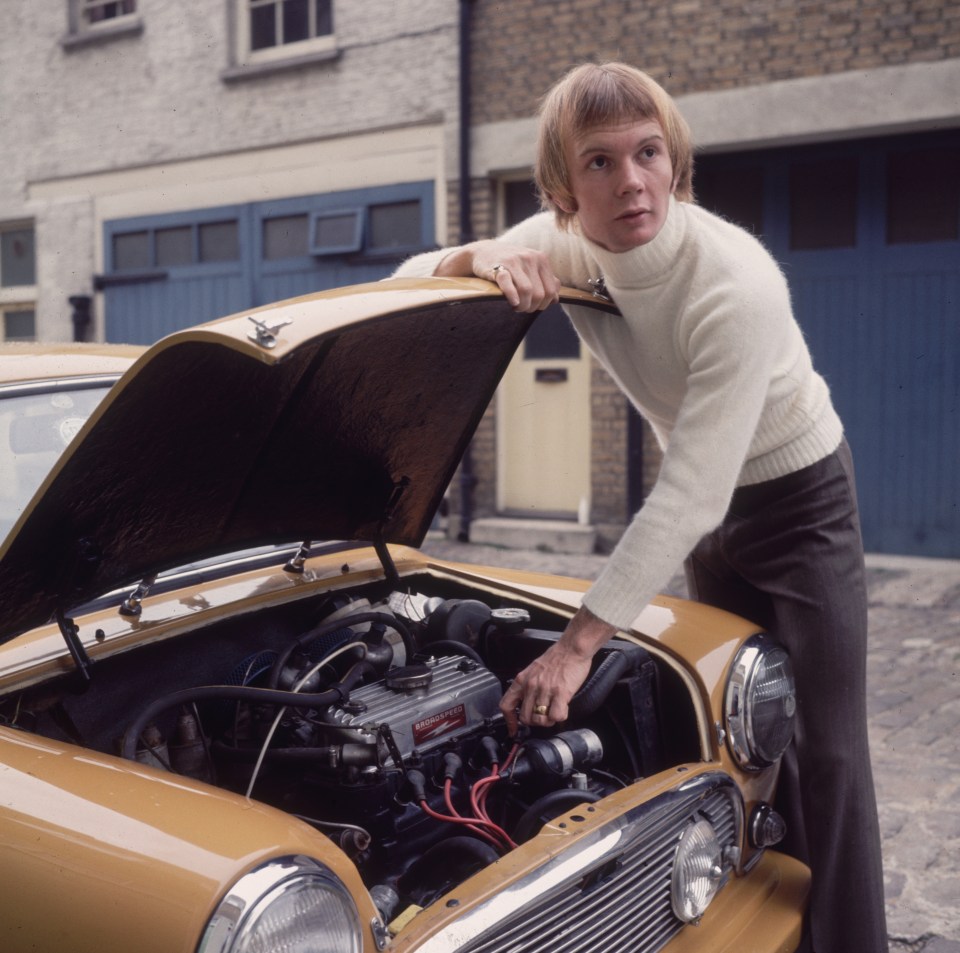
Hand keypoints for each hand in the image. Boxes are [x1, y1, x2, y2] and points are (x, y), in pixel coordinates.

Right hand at [435, 240, 560, 312]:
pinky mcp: (498, 266)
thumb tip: (556, 300)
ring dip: (522, 306)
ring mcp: (514, 261)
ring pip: (527, 291)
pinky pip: (508, 283)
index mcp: (541, 259)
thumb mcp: (531, 268)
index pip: (551, 291)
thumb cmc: (510, 264)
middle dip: (531, 307)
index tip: (532, 306)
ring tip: (515, 307)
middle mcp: (530, 258)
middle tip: (522, 309)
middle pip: (539, 294)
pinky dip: (512, 296)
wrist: (483, 251)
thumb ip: (546, 281)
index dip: (543, 305)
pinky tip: (512, 302)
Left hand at [499, 606, 616, 734]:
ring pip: (540, 720)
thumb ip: (528, 686)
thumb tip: (527, 704)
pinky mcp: (560, 693)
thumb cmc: (556, 658)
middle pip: (525, 718)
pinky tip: (563, 708)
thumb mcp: (533, 670)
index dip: (509, 721)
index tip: (514, 729)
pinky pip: (556, 716)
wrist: (571, 648)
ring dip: (548, 720)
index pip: (506, 705)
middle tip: (543, 716)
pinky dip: (560, 716)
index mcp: (522, 680)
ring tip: (554, 711)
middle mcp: (531, 686)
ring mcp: (545, 690)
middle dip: (535, 722)